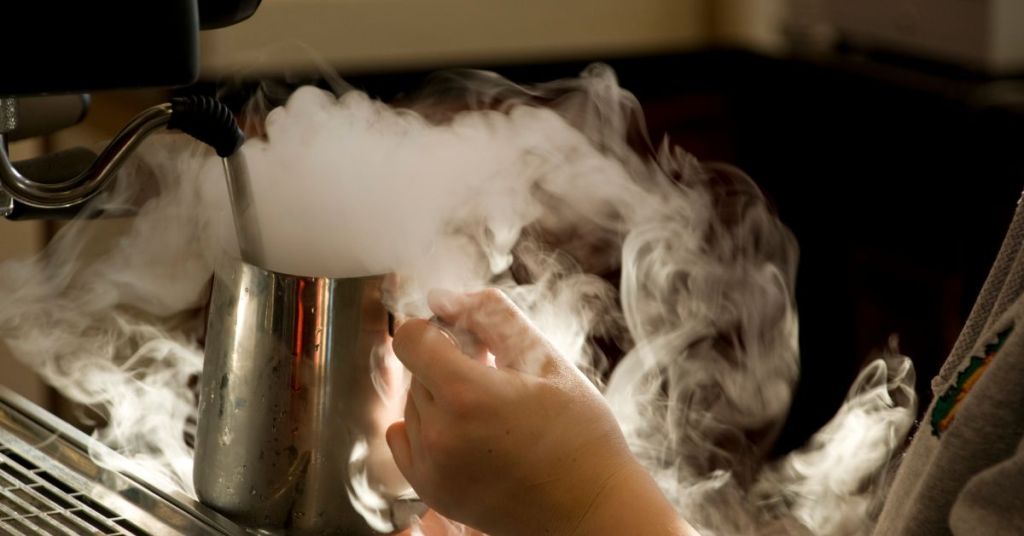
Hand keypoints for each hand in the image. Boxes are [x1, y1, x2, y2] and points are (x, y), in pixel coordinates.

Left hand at [386, 289, 694, 534]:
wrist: (591, 506)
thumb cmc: (578, 429)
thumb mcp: (544, 357)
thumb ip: (488, 315)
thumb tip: (439, 298)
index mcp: (467, 394)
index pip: (411, 337)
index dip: (440, 328)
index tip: (470, 340)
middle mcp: (439, 434)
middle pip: (417, 370)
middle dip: (449, 363)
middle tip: (498, 377)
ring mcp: (432, 468)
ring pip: (413, 402)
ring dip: (441, 395)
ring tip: (493, 409)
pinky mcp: (431, 490)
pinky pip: (404, 438)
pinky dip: (428, 428)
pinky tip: (470, 432)